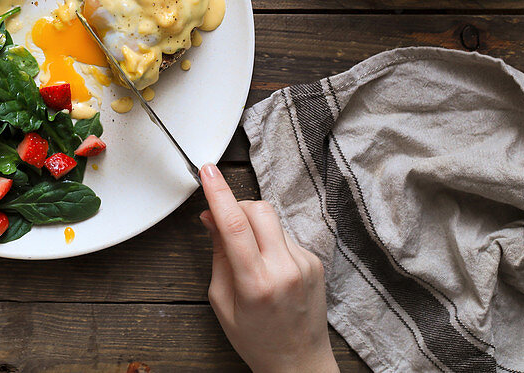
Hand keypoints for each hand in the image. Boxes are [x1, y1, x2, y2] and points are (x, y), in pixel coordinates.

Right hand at [199, 163, 336, 372]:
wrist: (299, 363)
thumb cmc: (256, 339)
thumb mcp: (222, 301)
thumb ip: (218, 255)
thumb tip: (212, 218)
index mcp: (256, 283)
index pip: (235, 225)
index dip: (219, 193)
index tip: (208, 171)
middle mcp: (284, 269)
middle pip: (259, 210)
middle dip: (237, 205)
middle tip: (223, 220)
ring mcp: (304, 264)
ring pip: (272, 221)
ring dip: (253, 226)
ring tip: (248, 255)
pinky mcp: (315, 261)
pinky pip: (285, 235)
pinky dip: (269, 240)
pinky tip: (267, 266)